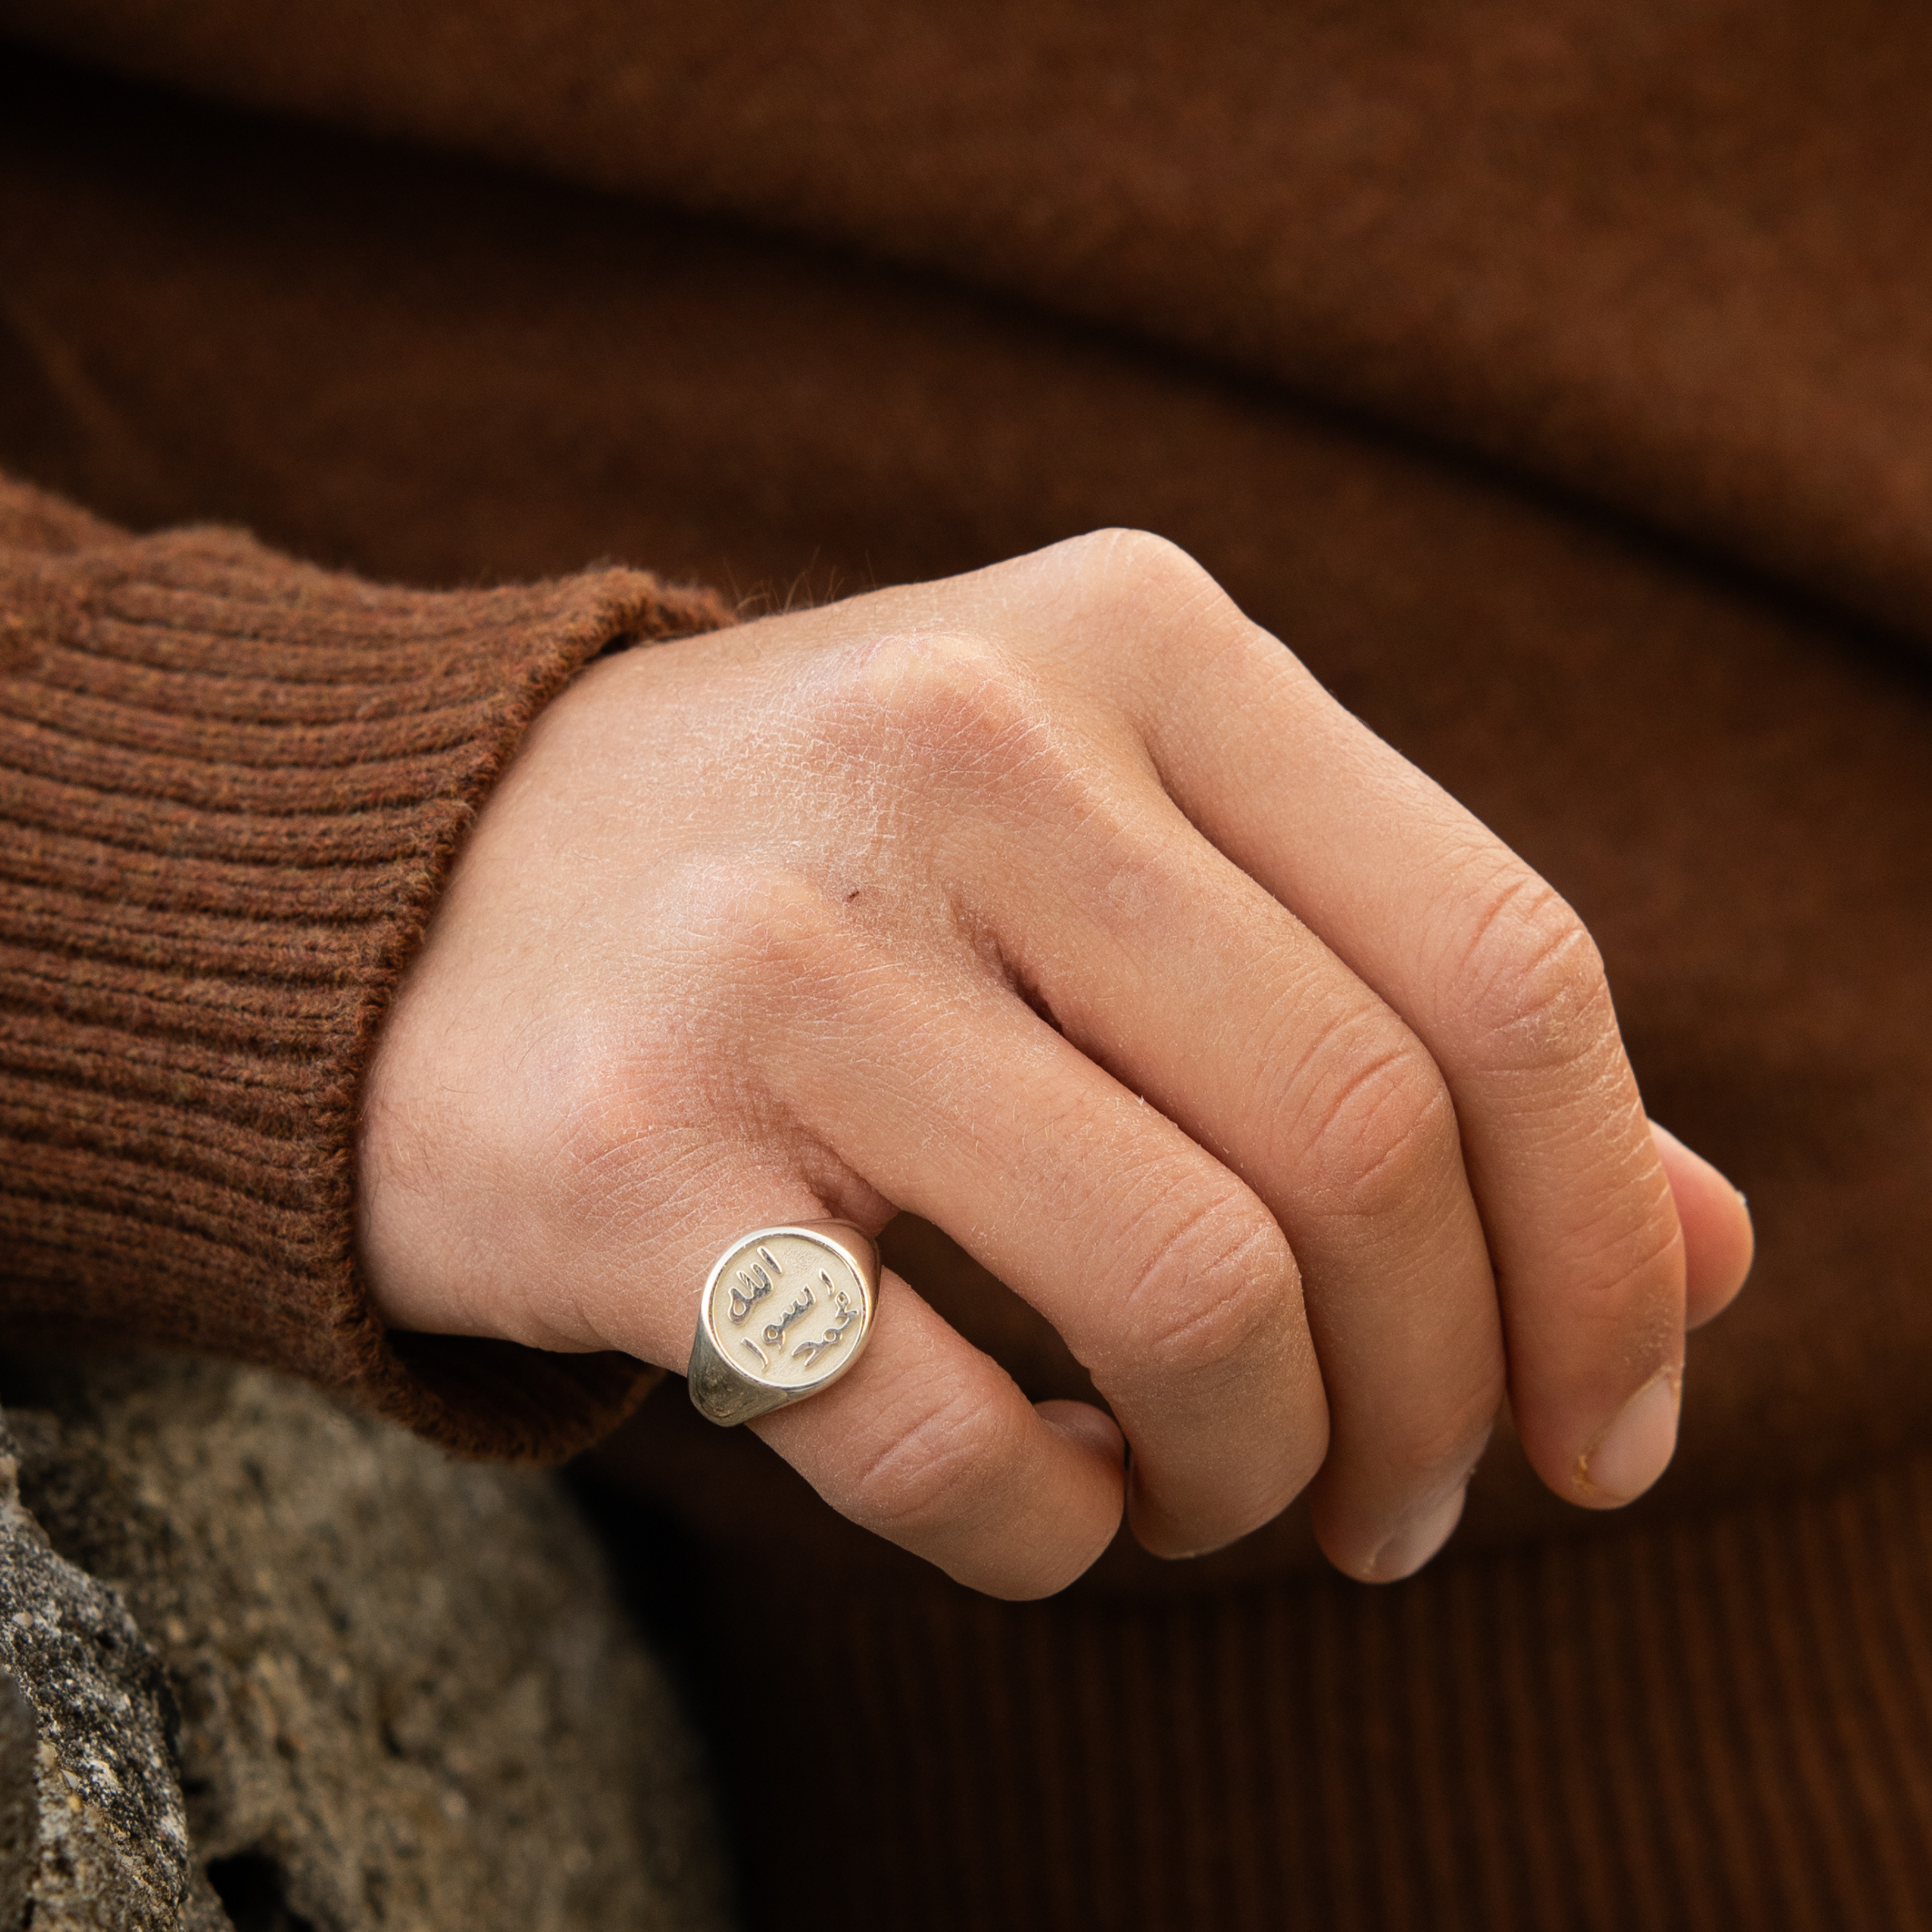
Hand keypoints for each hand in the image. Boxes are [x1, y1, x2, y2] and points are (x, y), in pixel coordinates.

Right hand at [358, 532, 1753, 1598]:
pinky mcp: (636, 1164)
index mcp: (1129, 641)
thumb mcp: (1137, 870)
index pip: (1502, 964)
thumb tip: (1707, 1262)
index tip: (1610, 1427)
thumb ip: (1403, 1028)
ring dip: (1263, 1469)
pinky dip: (1052, 1530)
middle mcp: (963, 751)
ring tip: (1224, 1494)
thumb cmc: (847, 889)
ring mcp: (783, 953)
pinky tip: (1051, 1495)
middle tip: (1409, 1504)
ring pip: (1191, 1300)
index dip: (1608, 1237)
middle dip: (1447, 1395)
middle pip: (1364, 1148)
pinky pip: (947, 1440)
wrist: (425, 893)